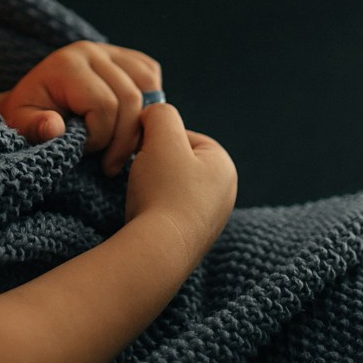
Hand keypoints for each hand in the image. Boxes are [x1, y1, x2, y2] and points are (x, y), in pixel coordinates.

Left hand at [0, 41, 161, 176]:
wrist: (33, 98)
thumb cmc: (29, 116)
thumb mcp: (22, 124)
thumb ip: (36, 127)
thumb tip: (53, 127)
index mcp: (67, 64)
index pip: (104, 105)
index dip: (99, 137)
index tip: (83, 149)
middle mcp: (90, 50)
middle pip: (130, 98)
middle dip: (122, 138)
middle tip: (108, 161)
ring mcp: (110, 50)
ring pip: (147, 87)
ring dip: (139, 123)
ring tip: (120, 145)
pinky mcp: (125, 56)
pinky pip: (151, 77)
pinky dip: (148, 104)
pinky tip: (129, 124)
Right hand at [124, 101, 236, 255]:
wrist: (159, 250)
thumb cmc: (163, 189)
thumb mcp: (161, 135)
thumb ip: (160, 113)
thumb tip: (155, 116)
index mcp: (225, 165)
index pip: (184, 134)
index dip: (156, 136)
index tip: (140, 148)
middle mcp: (225, 193)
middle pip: (178, 160)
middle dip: (154, 160)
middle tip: (138, 170)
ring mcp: (210, 219)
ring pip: (171, 186)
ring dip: (151, 184)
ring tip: (141, 193)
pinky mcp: (192, 239)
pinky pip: (169, 210)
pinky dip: (154, 206)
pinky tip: (144, 211)